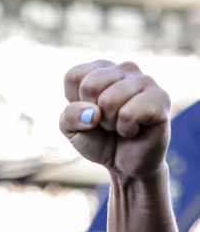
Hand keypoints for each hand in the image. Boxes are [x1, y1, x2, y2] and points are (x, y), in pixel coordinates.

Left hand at [61, 60, 170, 178]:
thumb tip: (92, 112)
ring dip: (110, 123)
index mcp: (101, 69)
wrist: (124, 163)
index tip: (90, 113)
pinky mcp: (161, 98)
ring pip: (108, 100)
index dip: (76, 104)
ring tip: (121, 125)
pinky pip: (129, 113)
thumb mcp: (71, 128)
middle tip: (106, 122)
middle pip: (90, 85)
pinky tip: (135, 129)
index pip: (74, 76)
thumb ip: (69, 115)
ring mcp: (145, 80)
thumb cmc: (98, 139)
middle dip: (93, 114)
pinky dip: (126, 129)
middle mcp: (125, 68)